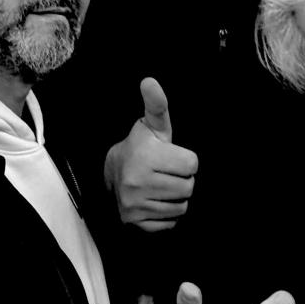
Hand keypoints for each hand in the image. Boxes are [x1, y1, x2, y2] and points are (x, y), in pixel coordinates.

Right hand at [104, 77, 198, 230]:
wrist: (112, 171)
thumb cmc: (141, 145)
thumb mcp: (151, 124)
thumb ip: (157, 104)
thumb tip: (149, 81)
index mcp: (145, 156)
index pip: (192, 164)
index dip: (185, 158)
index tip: (170, 154)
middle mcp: (137, 181)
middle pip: (189, 187)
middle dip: (182, 178)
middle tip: (166, 170)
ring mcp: (135, 204)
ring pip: (182, 207)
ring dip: (176, 196)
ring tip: (161, 183)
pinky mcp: (136, 222)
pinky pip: (170, 223)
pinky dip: (166, 213)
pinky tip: (155, 199)